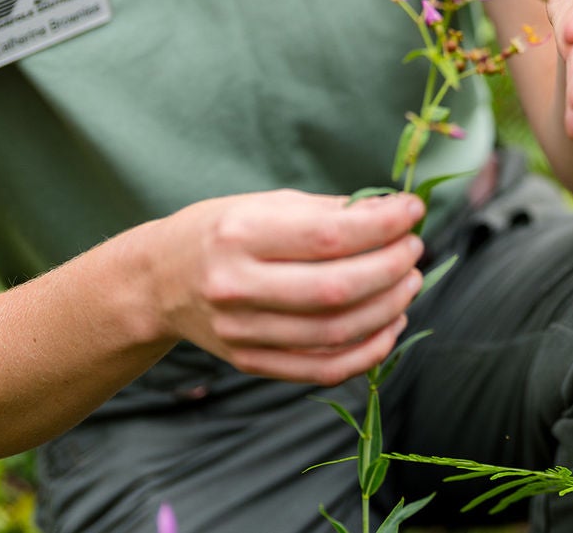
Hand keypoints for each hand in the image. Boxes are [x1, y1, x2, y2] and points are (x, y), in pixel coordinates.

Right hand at [154, 189, 426, 385]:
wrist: (158, 281)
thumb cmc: (221, 232)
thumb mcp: (265, 204)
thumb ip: (329, 212)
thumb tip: (393, 215)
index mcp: (240, 235)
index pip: (328, 236)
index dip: (382, 226)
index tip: (412, 212)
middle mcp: (237, 287)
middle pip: (336, 289)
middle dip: (391, 267)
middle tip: (414, 249)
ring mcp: (242, 332)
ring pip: (335, 332)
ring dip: (388, 308)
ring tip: (410, 282)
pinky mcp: (251, 362)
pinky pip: (323, 368)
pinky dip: (368, 351)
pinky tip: (390, 325)